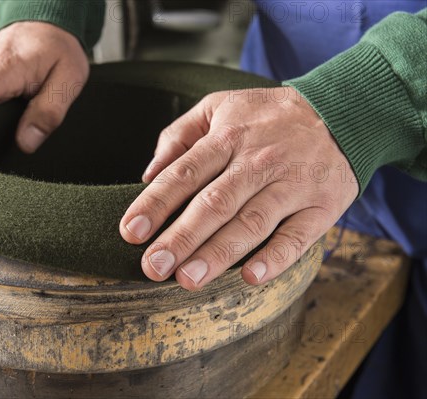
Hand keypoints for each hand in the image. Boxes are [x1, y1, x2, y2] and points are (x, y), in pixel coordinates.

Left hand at [120, 87, 358, 289]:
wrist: (339, 111)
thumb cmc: (267, 116)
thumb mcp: (220, 106)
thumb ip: (179, 135)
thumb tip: (148, 173)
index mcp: (228, 138)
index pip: (184, 173)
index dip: (155, 203)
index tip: (130, 231)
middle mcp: (258, 162)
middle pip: (214, 204)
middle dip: (180, 238)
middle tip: (153, 267)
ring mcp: (291, 185)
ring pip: (251, 223)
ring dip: (218, 254)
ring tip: (188, 279)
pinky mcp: (321, 206)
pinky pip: (297, 236)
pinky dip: (276, 258)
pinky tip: (251, 277)